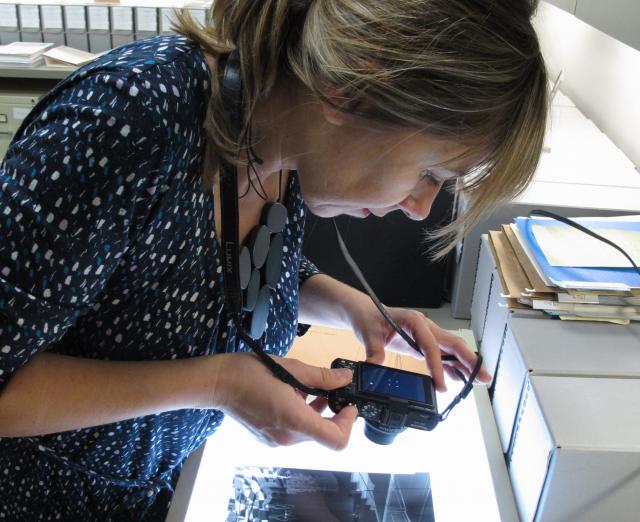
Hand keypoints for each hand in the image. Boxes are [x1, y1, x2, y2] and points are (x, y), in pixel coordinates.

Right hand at [210, 353, 357, 448]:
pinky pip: (293, 431)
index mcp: (295, 421)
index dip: (348, 424)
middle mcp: (287, 438)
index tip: (348, 405)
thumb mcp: (291, 368)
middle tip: (330, 388)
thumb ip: (322, 377)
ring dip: (315, 412)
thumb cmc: (250, 372)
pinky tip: (292, 393)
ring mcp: (276, 441)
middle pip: (322, 433)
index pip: (336, 440)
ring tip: (308, 387)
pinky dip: (300, 415)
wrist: (217, 383)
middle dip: (332, 412)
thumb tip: (345, 378)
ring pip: (308, 431)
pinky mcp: (268, 438)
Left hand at [347, 300, 490, 391]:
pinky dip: (452, 366)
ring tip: (480, 381)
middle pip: (452, 343)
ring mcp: (427, 334)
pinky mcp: (423, 343)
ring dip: (466, 364)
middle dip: (469, 360)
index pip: (431, 345)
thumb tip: (375, 365)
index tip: (441, 384)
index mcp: (414, 321)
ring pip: (451, 349)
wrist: (366, 312)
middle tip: (483, 377)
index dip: (438, 365)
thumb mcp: (368, 334)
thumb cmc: (369, 318)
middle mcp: (425, 326)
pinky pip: (442, 354)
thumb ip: (373, 350)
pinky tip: (460, 379)